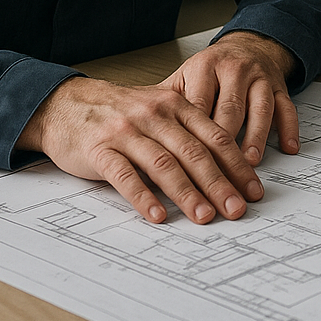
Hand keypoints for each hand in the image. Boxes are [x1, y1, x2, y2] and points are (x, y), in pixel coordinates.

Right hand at [17, 76, 264, 224]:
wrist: (67, 104)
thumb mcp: (159, 111)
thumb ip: (188, 133)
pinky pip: (125, 176)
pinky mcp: (100, 150)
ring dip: (188, 193)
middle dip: (220, 184)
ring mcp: (127, 132)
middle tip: (237, 209)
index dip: (237, 165)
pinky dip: (144, 197)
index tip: (253, 190)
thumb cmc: (120, 114)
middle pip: (195, 153)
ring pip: (164, 164)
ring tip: (205, 216)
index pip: (215, 137)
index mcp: (176, 105)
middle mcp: (156, 115)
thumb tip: (226, 170)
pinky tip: (158, 215)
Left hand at [160, 31, 299, 166]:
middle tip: (219, 173)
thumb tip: (137, 137)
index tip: (187, 163)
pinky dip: (288, 128)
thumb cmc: (211, 71)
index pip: (199, 104)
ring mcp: (260, 77)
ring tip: (250, 163)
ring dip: (256, 137)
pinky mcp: (280, 85)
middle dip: (226, 143)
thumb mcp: (184, 78)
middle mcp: (234, 69)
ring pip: (260, 108)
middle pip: (231, 108)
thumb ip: (165, 105)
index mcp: (205, 66)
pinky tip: (288, 147)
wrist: (248, 46)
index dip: (193, 135)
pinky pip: (287, 107)